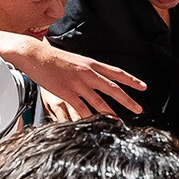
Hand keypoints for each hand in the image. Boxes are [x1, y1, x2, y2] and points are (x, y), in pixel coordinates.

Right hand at [6, 40, 145, 117]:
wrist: (34, 53)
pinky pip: (81, 108)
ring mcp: (78, 83)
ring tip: (119, 122)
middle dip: (128, 100)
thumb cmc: (52, 57)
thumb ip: (87, 70)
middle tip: (139, 109)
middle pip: (113, 88)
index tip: (143, 87)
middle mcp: (88, 73)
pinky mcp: (66, 92)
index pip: (116, 72)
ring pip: (99, 101)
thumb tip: (96, 78)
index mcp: (91, 64)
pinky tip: (95, 124)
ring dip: (111, 113)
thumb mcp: (75, 60)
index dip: (131, 80)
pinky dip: (89, 118)